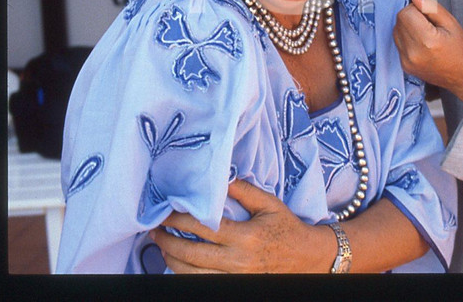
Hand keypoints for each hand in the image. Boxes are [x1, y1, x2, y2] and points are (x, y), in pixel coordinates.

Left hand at [150, 179, 333, 272]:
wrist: (307, 258)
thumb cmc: (287, 228)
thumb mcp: (269, 205)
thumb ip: (244, 191)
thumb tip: (221, 178)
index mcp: (246, 237)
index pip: (202, 228)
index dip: (179, 220)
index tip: (165, 213)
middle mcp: (237, 261)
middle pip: (191, 254)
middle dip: (168, 241)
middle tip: (155, 230)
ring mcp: (235, 277)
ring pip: (191, 274)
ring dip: (171, 260)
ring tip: (162, 246)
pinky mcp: (234, 286)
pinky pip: (202, 283)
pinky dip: (185, 274)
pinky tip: (178, 263)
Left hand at [394, 0, 462, 106]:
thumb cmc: (462, 50)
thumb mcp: (451, 23)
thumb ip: (430, 7)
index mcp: (426, 41)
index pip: (406, 12)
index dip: (417, 9)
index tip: (430, 17)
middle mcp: (412, 52)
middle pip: (399, 21)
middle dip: (411, 17)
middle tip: (430, 26)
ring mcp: (406, 61)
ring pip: (396, 31)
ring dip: (408, 27)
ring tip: (426, 35)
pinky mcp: (404, 66)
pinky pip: (398, 43)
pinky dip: (407, 39)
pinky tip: (422, 44)